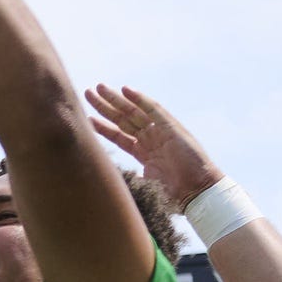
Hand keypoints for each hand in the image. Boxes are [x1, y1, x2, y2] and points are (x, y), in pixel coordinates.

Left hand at [87, 83, 222, 211]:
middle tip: (87, 93)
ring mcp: (160, 132)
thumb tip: (103, 182)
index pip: (118, 136)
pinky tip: (125, 89)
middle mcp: (150, 139)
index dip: (102, 127)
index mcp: (143, 153)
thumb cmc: (172, 194)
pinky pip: (153, 109)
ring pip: (133, 111)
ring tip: (98, 87)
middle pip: (122, 119)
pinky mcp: (171, 127)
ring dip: (116, 99)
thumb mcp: (142, 185)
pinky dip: (140, 99)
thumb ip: (126, 179)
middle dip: (104, 106)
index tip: (85, 118)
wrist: (196, 191)